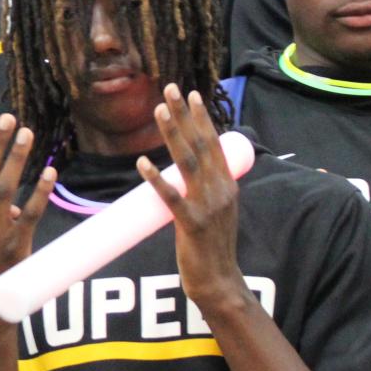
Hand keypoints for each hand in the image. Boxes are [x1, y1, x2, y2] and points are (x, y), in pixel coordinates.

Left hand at [139, 86, 246, 315]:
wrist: (219, 281)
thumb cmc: (213, 245)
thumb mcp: (218, 209)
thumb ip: (208, 186)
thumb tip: (195, 165)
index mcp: (227, 184)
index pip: (213, 143)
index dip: (201, 118)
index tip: (192, 94)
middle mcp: (220, 190)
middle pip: (201, 144)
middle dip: (185, 115)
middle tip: (171, 88)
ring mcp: (207, 206)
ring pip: (187, 163)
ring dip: (172, 134)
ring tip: (159, 111)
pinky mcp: (191, 224)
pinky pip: (172, 197)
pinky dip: (156, 179)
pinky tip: (142, 162)